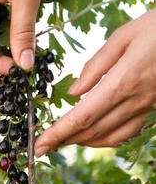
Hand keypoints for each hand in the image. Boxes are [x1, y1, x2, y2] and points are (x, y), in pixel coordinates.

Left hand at [34, 9, 155, 157]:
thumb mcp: (123, 37)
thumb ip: (95, 66)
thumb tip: (74, 92)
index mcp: (122, 82)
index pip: (82, 116)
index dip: (58, 133)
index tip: (39, 145)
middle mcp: (134, 101)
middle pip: (92, 130)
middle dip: (63, 141)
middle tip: (42, 146)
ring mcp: (146, 107)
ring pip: (110, 136)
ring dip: (83, 142)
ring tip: (62, 140)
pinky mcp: (153, 107)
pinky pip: (128, 131)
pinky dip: (106, 138)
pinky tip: (94, 134)